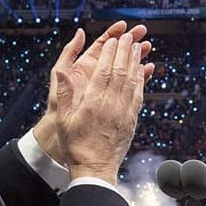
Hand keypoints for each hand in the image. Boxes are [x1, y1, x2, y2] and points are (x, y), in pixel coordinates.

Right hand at [49, 29, 145, 183]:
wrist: (94, 169)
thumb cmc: (75, 145)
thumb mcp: (63, 119)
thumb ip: (64, 93)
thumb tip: (62, 71)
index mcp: (92, 102)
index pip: (104, 71)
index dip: (111, 53)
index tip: (114, 39)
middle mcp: (110, 105)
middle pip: (121, 72)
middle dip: (126, 52)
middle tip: (130, 36)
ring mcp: (123, 112)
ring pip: (132, 82)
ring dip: (136, 62)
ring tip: (139, 47)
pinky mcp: (131, 120)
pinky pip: (138, 96)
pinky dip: (141, 81)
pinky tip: (143, 71)